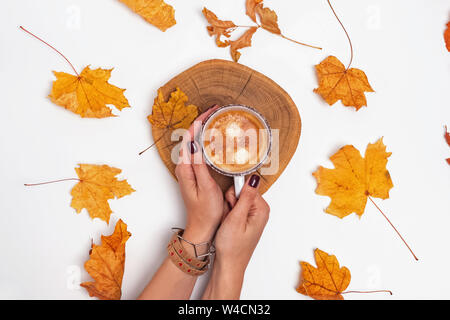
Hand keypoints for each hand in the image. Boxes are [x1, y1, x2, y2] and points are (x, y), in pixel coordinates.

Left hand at [175, 105, 226, 246]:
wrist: (202, 228)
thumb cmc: (206, 211)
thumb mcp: (205, 188)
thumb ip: (200, 166)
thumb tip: (195, 144)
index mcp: (186, 168)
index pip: (190, 138)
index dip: (199, 122)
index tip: (210, 112)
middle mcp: (185, 167)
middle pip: (191, 137)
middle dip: (202, 121)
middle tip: (216, 111)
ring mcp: (189, 170)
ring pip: (195, 143)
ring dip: (204, 130)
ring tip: (216, 119)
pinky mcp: (195, 173)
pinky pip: (199, 151)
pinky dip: (206, 141)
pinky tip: (214, 139)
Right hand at [203, 174, 269, 298]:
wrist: (228, 265)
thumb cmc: (232, 247)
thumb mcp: (237, 218)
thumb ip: (245, 197)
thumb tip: (253, 178)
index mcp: (261, 209)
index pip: (245, 187)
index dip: (234, 196)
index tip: (232, 208)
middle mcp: (259, 211)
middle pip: (240, 192)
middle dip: (230, 203)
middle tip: (229, 218)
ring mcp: (252, 216)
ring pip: (234, 200)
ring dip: (227, 210)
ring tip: (228, 223)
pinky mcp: (245, 220)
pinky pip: (233, 208)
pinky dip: (228, 215)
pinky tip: (227, 225)